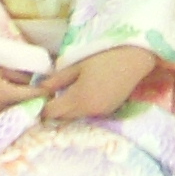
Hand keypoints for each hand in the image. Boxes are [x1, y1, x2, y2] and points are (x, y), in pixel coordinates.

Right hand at [0, 52, 42, 115]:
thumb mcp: (0, 65)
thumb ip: (20, 75)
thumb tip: (38, 81)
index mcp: (1, 95)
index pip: (31, 97)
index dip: (44, 93)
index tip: (54, 89)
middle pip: (23, 110)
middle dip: (34, 103)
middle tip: (45, 95)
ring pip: (11, 115)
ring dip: (21, 108)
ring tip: (30, 98)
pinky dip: (8, 110)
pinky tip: (12, 102)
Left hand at [38, 44, 155, 119]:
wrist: (134, 59)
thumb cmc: (104, 57)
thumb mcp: (78, 65)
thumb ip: (58, 78)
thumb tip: (41, 88)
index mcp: (79, 99)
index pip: (53, 112)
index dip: (43, 106)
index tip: (40, 96)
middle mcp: (90, 111)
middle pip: (63, 118)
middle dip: (54, 109)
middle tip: (49, 95)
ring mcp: (101, 113)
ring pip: (76, 117)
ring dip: (68, 110)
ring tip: (64, 94)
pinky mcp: (110, 111)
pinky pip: (89, 114)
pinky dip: (81, 108)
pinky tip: (82, 95)